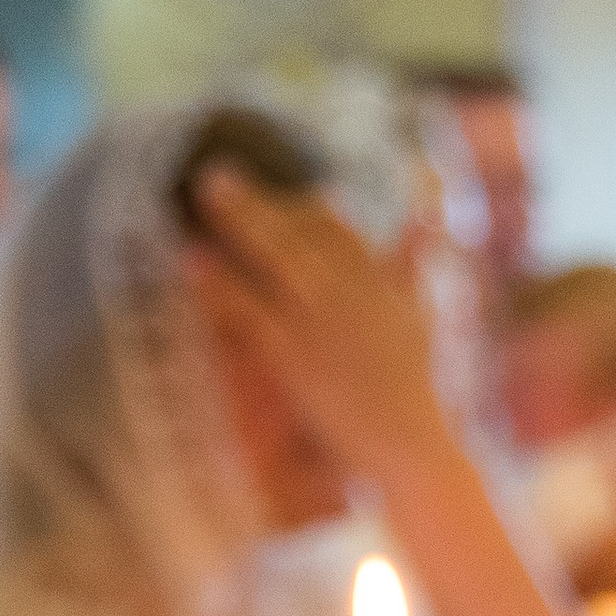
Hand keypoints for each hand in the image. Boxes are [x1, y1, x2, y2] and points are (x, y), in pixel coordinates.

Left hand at [184, 169, 448, 484]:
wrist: (412, 444)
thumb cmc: (417, 389)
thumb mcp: (419, 316)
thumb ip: (410, 266)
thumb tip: (422, 219)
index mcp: (381, 283)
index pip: (341, 231)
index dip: (308, 206)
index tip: (286, 186)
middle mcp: (352, 292)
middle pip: (299, 234)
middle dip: (257, 202)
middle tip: (214, 172)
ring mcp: (323, 322)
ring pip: (276, 258)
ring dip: (238, 221)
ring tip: (203, 191)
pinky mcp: (296, 356)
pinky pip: (250, 310)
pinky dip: (220, 281)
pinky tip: (192, 259)